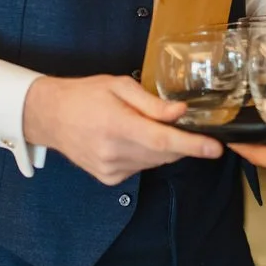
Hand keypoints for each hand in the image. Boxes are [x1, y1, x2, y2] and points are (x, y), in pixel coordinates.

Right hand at [23, 75, 223, 185]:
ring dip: (161, 147)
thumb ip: (152, 103)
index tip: (215, 148)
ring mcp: (110, 169)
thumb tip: (181, 113)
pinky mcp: (109, 179)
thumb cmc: (85, 95)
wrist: (50, 117)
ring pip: (155, 162)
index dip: (192, 145)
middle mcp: (113, 153)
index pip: (162, 140)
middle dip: (179, 140)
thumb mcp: (119, 86)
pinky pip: (141, 167)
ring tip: (141, 125)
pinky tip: (130, 139)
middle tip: (174, 121)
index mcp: (116, 125)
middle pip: (164, 153)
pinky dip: (146, 154)